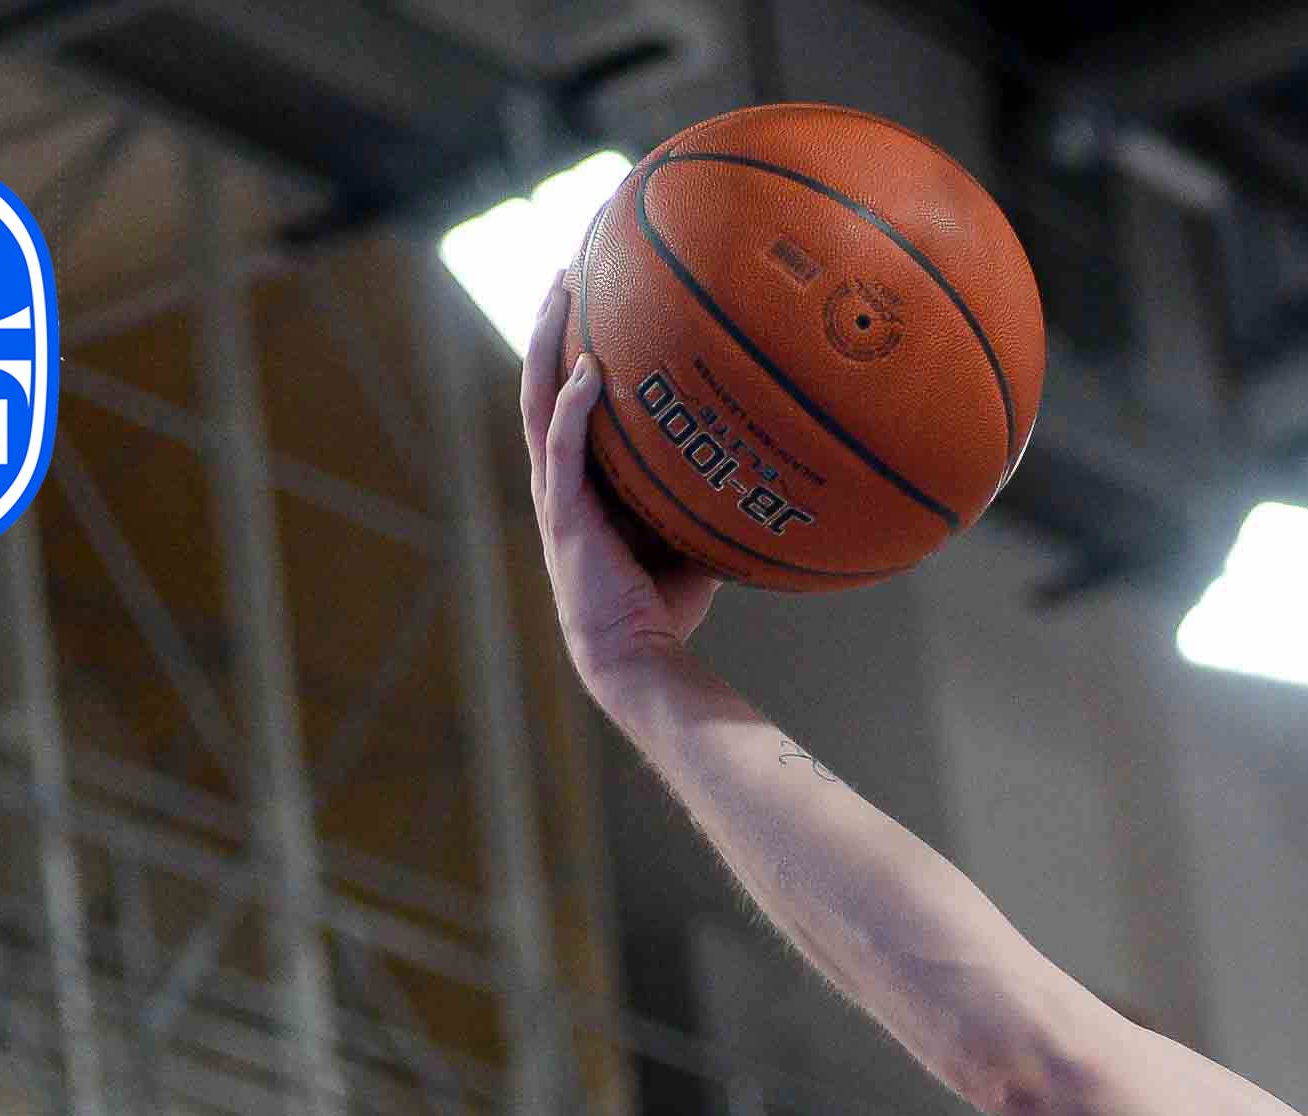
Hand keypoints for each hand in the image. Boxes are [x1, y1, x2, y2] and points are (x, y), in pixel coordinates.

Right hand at [519, 274, 716, 690]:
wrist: (637, 656)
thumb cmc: (665, 603)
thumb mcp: (691, 533)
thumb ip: (706, 491)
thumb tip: (768, 457)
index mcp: (582, 477)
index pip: (569, 398)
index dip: (572, 346)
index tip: (593, 298)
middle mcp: (559, 474)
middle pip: (543, 380)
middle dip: (552, 323)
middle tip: (569, 268)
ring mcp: (556, 491)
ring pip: (538, 399)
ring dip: (549, 343)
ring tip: (562, 290)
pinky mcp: (563, 512)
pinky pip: (562, 446)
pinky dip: (574, 407)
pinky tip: (589, 370)